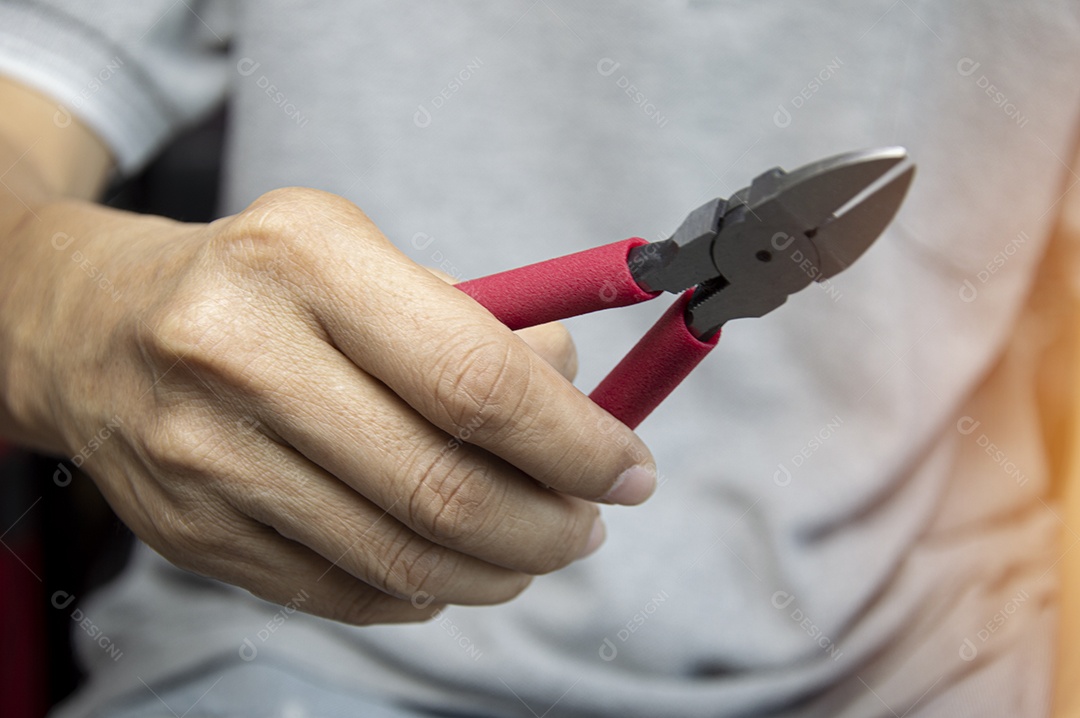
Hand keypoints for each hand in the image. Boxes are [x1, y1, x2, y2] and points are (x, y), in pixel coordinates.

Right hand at [5, 188, 655, 623]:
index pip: (476, 378)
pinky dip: (426, 589)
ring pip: (400, 556)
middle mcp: (243, 357)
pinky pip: (345, 591)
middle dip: (551, 522)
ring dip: (500, 567)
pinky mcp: (193, 532)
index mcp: (306, 262)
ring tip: (537, 548)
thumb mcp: (361, 252)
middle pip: (444, 485)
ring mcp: (208, 457)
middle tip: (590, 521)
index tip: (627, 468)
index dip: (574, 441)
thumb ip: (476, 321)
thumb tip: (577, 397)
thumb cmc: (258, 282)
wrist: (92, 325)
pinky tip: (454, 564)